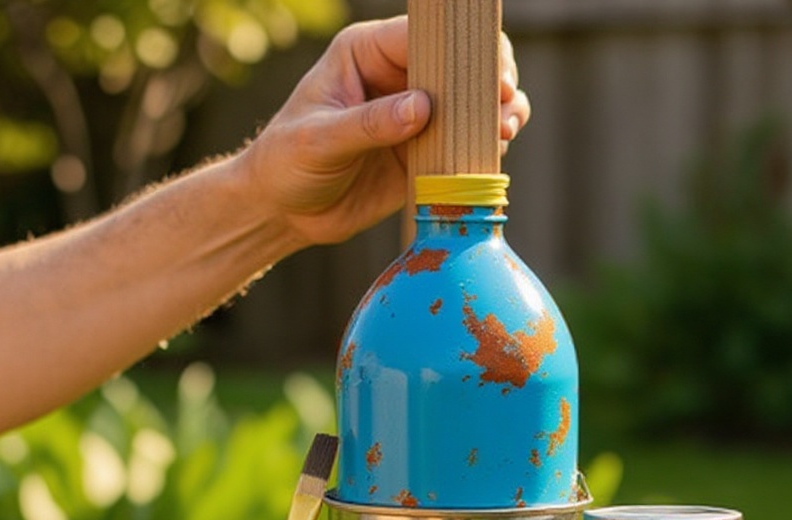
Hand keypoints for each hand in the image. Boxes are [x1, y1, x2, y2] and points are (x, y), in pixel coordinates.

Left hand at [235, 15, 531, 248]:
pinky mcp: (424, 154)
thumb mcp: (319, 142)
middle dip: (492, 80)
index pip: (425, 37)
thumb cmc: (288, 163)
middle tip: (506, 106)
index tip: (491, 78)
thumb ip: (369, 124)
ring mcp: (415, 117)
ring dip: (497, 114)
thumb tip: (422, 108)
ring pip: (472, 103)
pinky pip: (465, 144)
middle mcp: (397, 78)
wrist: (285, 211)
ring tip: (505, 133)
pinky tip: (493, 156)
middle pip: (460, 64)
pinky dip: (485, 148)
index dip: (463, 52)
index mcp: (368, 54)